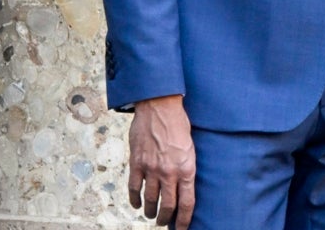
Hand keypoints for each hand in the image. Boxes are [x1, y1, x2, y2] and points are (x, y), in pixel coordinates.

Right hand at [127, 95, 196, 227]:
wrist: (159, 106)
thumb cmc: (178, 124)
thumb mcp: (190, 147)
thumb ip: (186, 166)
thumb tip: (183, 184)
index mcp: (186, 168)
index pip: (187, 203)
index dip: (184, 220)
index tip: (182, 228)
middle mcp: (169, 172)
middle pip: (167, 206)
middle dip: (166, 219)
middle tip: (164, 223)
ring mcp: (151, 169)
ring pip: (150, 200)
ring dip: (150, 211)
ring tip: (151, 214)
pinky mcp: (137, 163)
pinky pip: (134, 188)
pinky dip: (135, 199)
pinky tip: (137, 204)